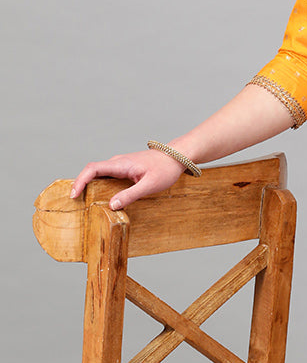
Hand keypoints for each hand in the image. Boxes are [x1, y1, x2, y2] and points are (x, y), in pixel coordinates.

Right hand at [70, 150, 185, 209]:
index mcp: (121, 164)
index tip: (74, 194)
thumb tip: (112, 205)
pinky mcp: (124, 168)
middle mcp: (117, 162)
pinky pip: (107, 175)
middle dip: (80, 184)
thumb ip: (130, 195)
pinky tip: (100, 195)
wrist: (176, 157)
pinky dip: (99, 184)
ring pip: (99, 173)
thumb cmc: (165, 170)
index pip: (93, 169)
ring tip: (83, 200)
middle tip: (75, 201)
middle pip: (92, 171)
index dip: (80, 181)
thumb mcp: (149, 186)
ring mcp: (120, 164)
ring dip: (89, 184)